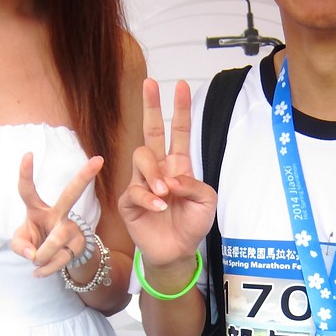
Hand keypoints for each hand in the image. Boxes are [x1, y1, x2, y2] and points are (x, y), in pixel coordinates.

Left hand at [11, 153, 103, 277]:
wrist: (55, 259)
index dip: (26, 173)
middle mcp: (57, 214)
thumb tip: (32, 254)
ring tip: (36, 262)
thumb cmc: (34, 241)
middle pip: (71, 194)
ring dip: (42, 257)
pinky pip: (59, 259)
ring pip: (55, 241)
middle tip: (99, 160)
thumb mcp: (20, 242)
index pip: (28, 190)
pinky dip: (45, 269)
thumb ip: (19, 246)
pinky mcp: (78, 244)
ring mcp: (70, 228)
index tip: (28, 153)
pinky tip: (40, 271)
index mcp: (37, 209)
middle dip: (85, 177)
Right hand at [118, 79, 216, 269]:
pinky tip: (160, 207)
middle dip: (150, 106)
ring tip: (165, 193)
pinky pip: (135, 190)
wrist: (177, 251)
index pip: (179, 131)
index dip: (180, 109)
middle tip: (150, 83)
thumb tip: (173, 177)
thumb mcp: (206, 202)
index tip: (182, 85)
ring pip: (141, 157)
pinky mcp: (129, 201)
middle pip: (152, 131)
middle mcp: (159, 169)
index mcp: (178, 165)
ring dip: (154, 173)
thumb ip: (195, 184)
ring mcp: (142, 182)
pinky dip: (149, 198)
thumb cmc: (191, 225)